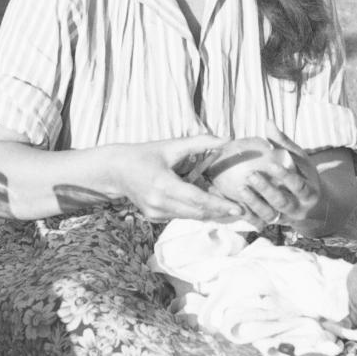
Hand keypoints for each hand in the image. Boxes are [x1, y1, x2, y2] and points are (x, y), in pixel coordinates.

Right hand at [106, 136, 245, 222]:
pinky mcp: (153, 216)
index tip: (237, 207)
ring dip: (210, 214)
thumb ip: (200, 142)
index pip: (197, 199)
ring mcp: (155, 212)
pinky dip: (195, 212)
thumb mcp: (172, 146)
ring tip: (229, 209)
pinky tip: (209, 208)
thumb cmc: (145, 154)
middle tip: (241, 209)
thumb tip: (226, 139)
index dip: (219, 205)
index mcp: (164, 184)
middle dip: (220, 212)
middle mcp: (159, 202)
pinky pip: (180, 215)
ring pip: (189, 216)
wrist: (115, 170)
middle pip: (196, 212)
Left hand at [202, 133, 320, 228]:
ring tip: (240, 189)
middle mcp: (299, 209)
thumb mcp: (300, 160)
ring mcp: (286, 219)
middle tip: (250, 176)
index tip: (271, 165)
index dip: (285, 176)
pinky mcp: (273, 225)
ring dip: (255, 203)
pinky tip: (235, 204)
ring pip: (269, 214)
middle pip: (282, 201)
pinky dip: (248, 215)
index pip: (298, 185)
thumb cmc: (303, 175)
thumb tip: (268, 122)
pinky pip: (260, 222)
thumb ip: (284, 144)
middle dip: (266, 190)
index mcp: (309, 193)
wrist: (312, 205)